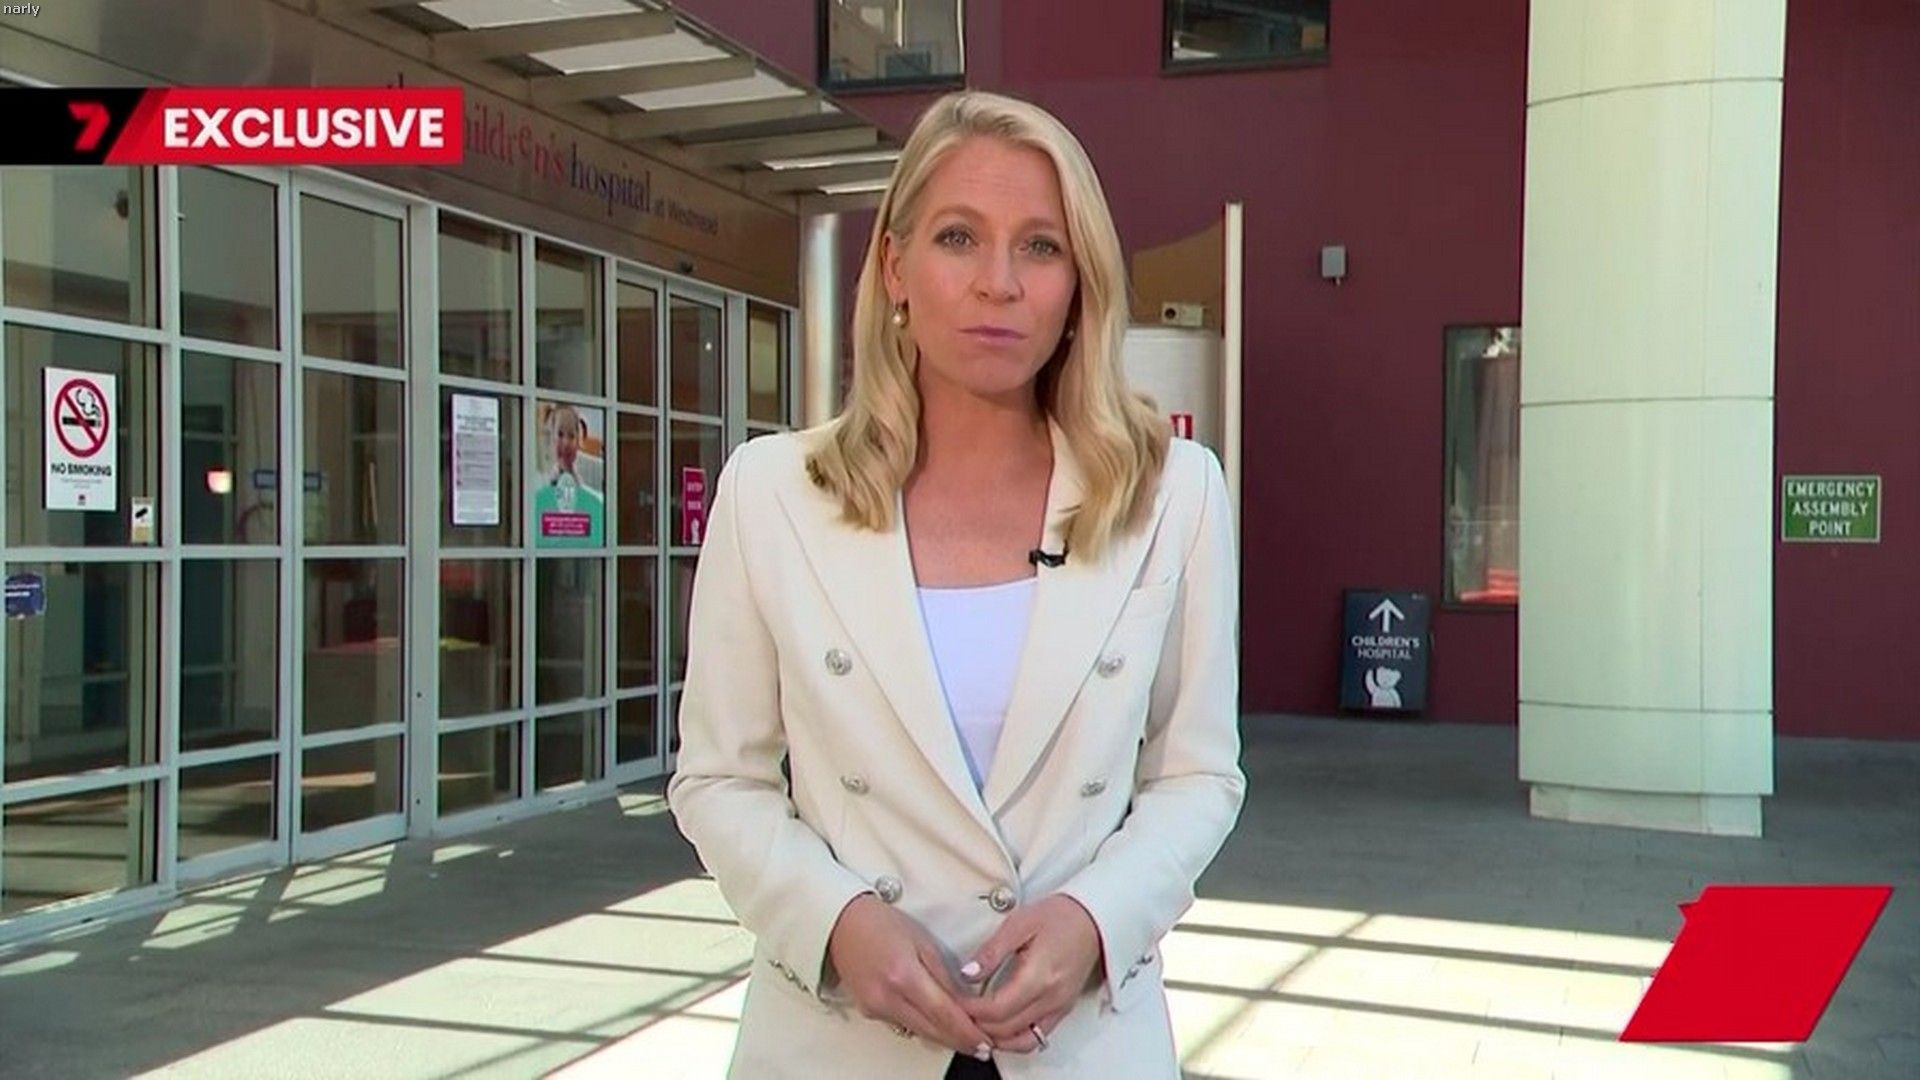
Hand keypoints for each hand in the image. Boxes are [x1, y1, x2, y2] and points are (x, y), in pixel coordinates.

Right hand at [826, 894, 995, 1059]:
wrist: (841, 924)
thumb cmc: (883, 923)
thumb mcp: (922, 941)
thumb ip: (944, 975)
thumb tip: (966, 1002)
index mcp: (904, 975)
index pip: (943, 1013)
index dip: (967, 1032)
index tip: (986, 1041)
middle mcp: (887, 997)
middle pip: (932, 1030)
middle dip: (960, 1041)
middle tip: (984, 1049)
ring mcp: (876, 1008)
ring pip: (918, 1031)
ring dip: (944, 1038)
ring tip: (967, 1041)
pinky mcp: (869, 1012)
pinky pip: (903, 1025)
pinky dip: (924, 1028)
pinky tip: (939, 1027)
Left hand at [958, 894, 1103, 1051]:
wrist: (1093, 918)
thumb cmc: (1059, 916)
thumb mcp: (1018, 923)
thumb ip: (991, 952)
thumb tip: (967, 974)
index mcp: (1039, 976)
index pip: (996, 1009)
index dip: (970, 1009)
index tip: (955, 1000)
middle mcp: (1051, 998)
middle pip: (1006, 1029)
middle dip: (977, 1025)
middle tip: (959, 1011)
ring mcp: (1059, 1007)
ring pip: (1021, 1040)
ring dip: (995, 1037)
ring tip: (976, 1022)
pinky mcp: (1063, 1010)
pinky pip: (1037, 1038)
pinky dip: (1015, 1039)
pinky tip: (999, 1028)